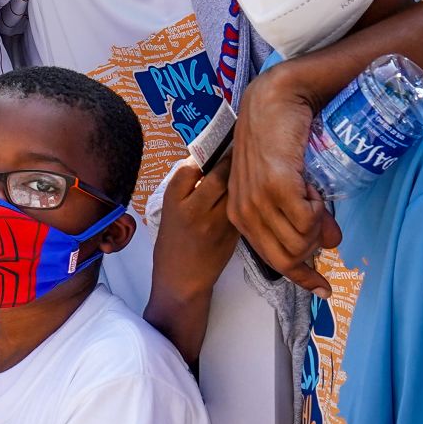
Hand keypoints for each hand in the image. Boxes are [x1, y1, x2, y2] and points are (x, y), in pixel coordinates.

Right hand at [154, 154, 237, 299]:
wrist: (181, 279)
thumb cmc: (172, 243)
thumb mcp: (170, 212)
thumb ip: (187, 190)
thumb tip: (208, 165)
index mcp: (173, 201)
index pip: (191, 167)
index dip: (203, 154)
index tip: (213, 144)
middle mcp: (194, 209)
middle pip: (218, 175)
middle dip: (229, 159)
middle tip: (240, 146)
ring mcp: (215, 222)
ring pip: (234, 190)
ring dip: (243, 176)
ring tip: (251, 164)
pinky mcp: (233, 233)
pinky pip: (243, 207)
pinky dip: (248, 196)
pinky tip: (252, 189)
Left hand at [229, 61, 341, 297]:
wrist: (276, 99)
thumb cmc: (282, 139)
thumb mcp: (288, 184)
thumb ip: (304, 215)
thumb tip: (333, 243)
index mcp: (240, 213)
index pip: (271, 258)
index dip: (300, 277)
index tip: (323, 291)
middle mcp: (243, 211)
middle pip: (287, 257)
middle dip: (314, 252)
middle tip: (328, 227)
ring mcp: (257, 200)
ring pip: (300, 243)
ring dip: (318, 225)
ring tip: (315, 194)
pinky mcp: (275, 187)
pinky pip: (307, 222)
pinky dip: (319, 211)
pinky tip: (313, 189)